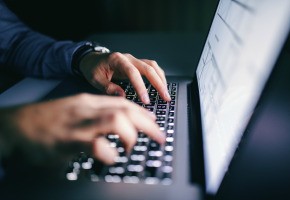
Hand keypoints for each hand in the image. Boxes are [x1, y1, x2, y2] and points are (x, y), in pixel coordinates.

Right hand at [0, 94, 164, 164]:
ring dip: (131, 135)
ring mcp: (79, 123)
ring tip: (132, 147)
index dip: (142, 113)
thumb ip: (95, 114)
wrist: (17, 126)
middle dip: (147, 124)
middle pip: (126, 109)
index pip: (123, 103)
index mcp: (88, 102)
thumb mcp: (74, 111)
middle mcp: (87, 109)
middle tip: (159, 136)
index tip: (153, 121)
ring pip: (115, 120)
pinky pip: (96, 145)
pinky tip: (110, 157)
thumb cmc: (46, 121)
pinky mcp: (69, 140)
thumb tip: (119, 123)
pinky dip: (109, 153)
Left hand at [79, 52, 170, 103]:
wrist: (91, 59)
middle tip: (165, 97)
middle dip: (159, 83)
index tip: (145, 100)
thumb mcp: (95, 79)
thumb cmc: (92, 68)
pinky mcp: (136, 64)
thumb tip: (122, 96)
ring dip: (161, 79)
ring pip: (153, 66)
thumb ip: (108, 88)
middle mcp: (128, 58)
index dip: (141, 86)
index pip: (133, 73)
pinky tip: (161, 86)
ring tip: (166, 93)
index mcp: (117, 60)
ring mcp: (133, 60)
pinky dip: (158, 77)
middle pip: (148, 68)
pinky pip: (151, 68)